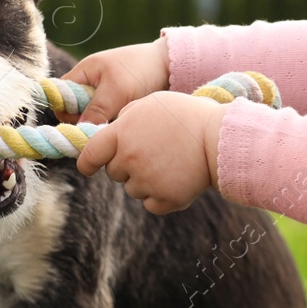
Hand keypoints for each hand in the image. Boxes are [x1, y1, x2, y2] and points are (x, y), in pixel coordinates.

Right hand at [60, 39, 170, 124]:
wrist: (171, 67)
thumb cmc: (141, 70)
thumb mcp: (117, 90)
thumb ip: (96, 109)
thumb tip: (79, 130)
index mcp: (84, 73)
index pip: (60, 95)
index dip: (64, 111)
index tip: (78, 123)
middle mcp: (90, 86)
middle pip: (74, 111)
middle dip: (83, 122)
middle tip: (99, 129)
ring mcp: (103, 97)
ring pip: (90, 119)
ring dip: (99, 126)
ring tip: (114, 127)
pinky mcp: (116, 107)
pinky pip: (105, 122)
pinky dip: (110, 126)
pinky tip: (120, 128)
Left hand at [76, 92, 224, 213]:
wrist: (219, 137)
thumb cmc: (186, 115)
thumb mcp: (151, 103)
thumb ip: (125, 118)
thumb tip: (111, 132)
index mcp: (121, 134)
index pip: (90, 156)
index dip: (87, 163)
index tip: (89, 167)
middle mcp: (129, 160)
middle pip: (114, 173)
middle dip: (126, 165)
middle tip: (152, 153)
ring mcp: (147, 182)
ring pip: (133, 189)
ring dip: (144, 181)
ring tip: (169, 163)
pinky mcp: (165, 200)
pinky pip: (151, 204)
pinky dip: (160, 196)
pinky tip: (175, 179)